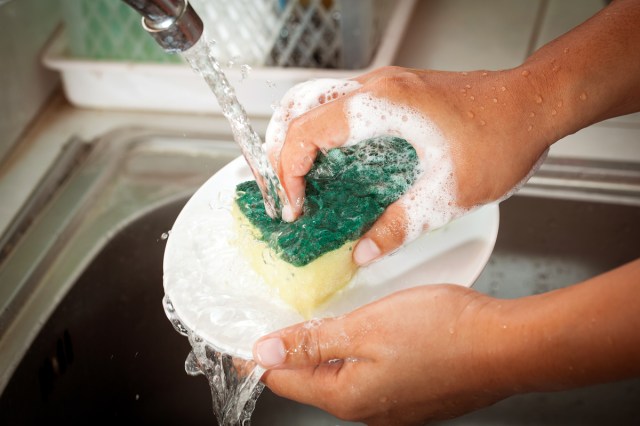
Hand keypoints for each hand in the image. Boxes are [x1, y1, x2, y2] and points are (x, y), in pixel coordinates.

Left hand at [252, 285, 508, 424]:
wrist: (506, 346)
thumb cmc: (442, 332)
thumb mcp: (365, 328)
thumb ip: (313, 343)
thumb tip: (265, 352)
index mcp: (347, 396)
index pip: (284, 380)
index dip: (259, 358)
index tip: (243, 342)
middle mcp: (367, 410)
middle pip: (311, 382)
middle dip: (290, 356)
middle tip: (277, 325)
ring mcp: (392, 407)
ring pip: (341, 379)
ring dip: (323, 354)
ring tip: (313, 325)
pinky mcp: (412, 395)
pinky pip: (368, 378)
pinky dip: (354, 357)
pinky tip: (359, 335)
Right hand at [266, 66, 553, 264]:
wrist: (534, 104)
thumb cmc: (501, 138)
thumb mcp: (447, 195)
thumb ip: (399, 226)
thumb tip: (362, 251)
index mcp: (379, 107)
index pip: (304, 132)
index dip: (288, 173)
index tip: (296, 206)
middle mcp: (374, 88)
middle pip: (297, 107)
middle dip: (279, 150)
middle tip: (285, 190)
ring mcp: (384, 85)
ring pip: (315, 101)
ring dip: (298, 138)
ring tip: (299, 178)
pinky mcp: (396, 92)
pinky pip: (340, 105)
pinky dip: (322, 132)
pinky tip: (335, 163)